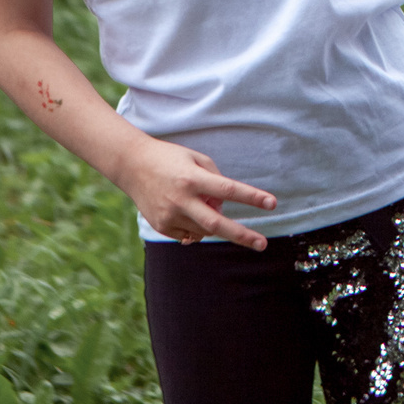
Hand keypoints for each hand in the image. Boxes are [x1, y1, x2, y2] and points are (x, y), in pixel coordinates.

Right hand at [112, 135, 277, 249]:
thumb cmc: (171, 159)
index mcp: (192, 178)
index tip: (272, 203)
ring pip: (204, 230)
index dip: (251, 197)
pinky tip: (188, 211)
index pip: (228, 189)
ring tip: (202, 203)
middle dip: (242, 235)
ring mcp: (168, 215)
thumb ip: (216, 181)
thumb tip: (223, 210)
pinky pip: (189, 234)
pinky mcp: (160, 226)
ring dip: (213, 222)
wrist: (131, 165)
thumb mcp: (197, 159)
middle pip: (216, 223)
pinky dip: (197, 227)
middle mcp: (180, 199)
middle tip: (263, 244)